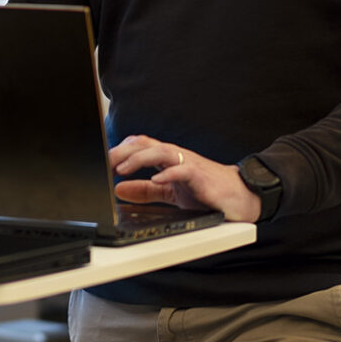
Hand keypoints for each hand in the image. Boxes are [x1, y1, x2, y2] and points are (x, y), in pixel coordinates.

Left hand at [108, 134, 262, 223]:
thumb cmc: (207, 191)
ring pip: (161, 151)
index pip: (139, 145)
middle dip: (122, 151)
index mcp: (167, 159)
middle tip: (104, 162)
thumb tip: (120, 189)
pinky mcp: (201, 176)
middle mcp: (176, 156)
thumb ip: (146, 191)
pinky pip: (183, 170)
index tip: (101, 161)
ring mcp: (189, 164)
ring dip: (139, 158)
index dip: (119, 151)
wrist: (239, 197)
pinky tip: (155, 179)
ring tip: (122, 168)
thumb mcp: (171, 193)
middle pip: (145, 144)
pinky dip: (168, 173)